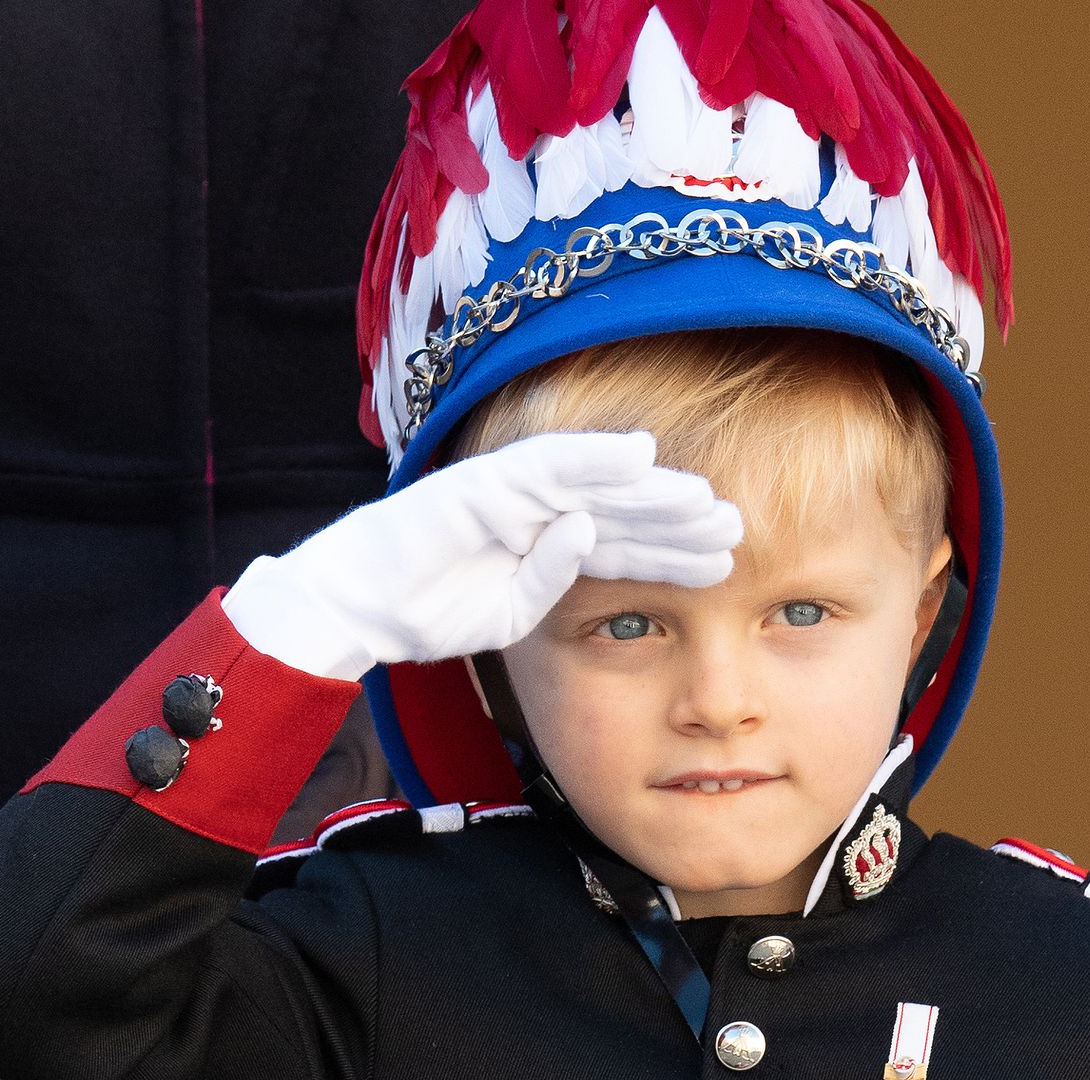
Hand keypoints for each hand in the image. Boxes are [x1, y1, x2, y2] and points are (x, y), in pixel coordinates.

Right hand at [223, 431, 741, 678]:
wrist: (355, 608)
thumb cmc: (428, 613)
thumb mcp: (512, 615)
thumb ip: (555, 584)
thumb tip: (589, 539)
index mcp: (550, 546)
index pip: (624, 547)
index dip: (672, 553)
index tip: (726, 563)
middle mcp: (539, 510)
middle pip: (623, 511)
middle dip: (676, 520)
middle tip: (733, 527)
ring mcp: (512, 490)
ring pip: (597, 483)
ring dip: (650, 488)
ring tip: (702, 498)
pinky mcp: (484, 479)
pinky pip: (546, 463)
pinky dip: (592, 456)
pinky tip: (640, 454)